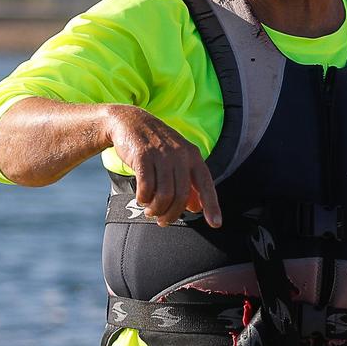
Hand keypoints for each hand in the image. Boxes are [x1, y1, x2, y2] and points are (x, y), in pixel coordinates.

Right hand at [104, 105, 221, 226]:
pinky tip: (142, 198)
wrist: (130, 122)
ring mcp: (161, 155)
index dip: (212, 205)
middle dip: (172, 214)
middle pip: (181, 195)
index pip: (206, 184)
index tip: (215, 223)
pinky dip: (143, 198)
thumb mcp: (176, 160)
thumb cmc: (156, 146)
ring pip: (164, 195)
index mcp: (193, 156)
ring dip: (156, 209)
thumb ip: (187, 182)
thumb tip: (195, 208)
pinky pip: (146, 187)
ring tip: (150, 211)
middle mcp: (180, 155)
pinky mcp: (142, 156)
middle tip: (163, 221)